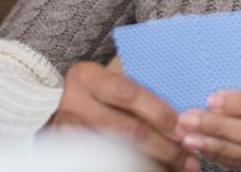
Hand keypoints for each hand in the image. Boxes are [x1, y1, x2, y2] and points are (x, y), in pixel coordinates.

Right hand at [49, 62, 199, 171]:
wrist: (51, 108)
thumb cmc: (91, 95)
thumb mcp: (107, 84)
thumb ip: (136, 98)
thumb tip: (180, 121)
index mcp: (88, 78)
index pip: (128, 94)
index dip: (159, 113)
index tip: (183, 129)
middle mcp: (75, 104)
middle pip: (127, 129)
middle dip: (164, 147)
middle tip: (189, 158)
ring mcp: (69, 132)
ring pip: (119, 153)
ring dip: (154, 164)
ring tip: (177, 168)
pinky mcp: (69, 154)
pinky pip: (107, 164)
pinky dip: (135, 168)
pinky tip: (155, 171)